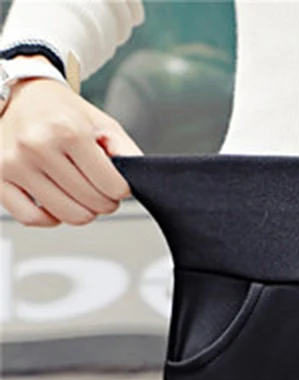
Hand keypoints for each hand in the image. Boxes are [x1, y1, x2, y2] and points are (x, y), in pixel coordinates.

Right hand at [0, 57, 143, 226]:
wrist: (20, 96)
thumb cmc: (61, 112)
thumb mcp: (101, 123)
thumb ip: (126, 150)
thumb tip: (140, 177)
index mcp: (67, 131)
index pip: (113, 187)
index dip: (121, 191)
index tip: (116, 184)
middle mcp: (38, 146)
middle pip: (92, 204)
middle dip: (104, 202)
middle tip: (99, 189)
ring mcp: (14, 163)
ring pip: (67, 215)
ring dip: (82, 212)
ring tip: (80, 195)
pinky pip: (32, 218)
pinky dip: (50, 218)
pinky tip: (57, 203)